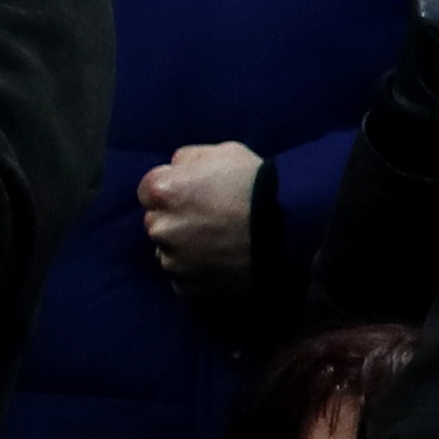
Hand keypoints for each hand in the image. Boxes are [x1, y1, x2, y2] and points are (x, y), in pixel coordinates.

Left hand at [141, 142, 265, 292]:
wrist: (290, 229)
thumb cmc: (258, 184)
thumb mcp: (225, 151)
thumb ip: (189, 160)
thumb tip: (176, 170)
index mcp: (164, 192)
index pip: (148, 189)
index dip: (173, 188)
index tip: (195, 192)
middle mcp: (160, 228)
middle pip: (158, 221)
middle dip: (177, 218)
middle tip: (210, 217)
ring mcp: (173, 261)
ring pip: (169, 251)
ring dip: (185, 246)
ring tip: (220, 242)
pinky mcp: (187, 287)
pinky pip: (185, 276)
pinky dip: (198, 269)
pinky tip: (221, 260)